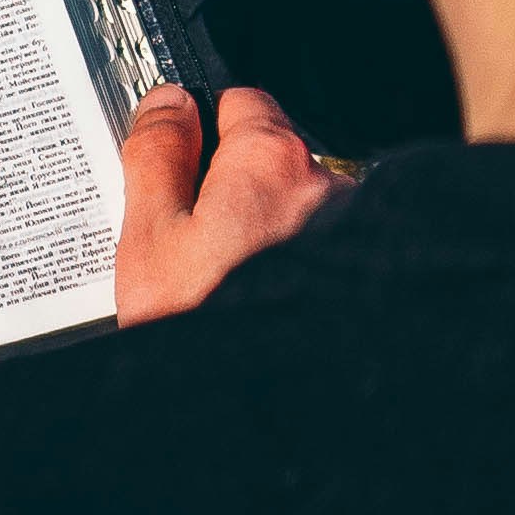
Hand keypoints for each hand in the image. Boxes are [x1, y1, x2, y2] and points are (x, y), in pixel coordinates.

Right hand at [116, 81, 355, 326]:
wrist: (264, 411)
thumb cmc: (210, 329)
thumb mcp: (151, 241)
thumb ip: (156, 158)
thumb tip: (167, 103)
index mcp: (272, 160)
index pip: (240, 104)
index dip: (201, 133)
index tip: (176, 166)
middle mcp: (328, 187)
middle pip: (271, 162)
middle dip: (232, 192)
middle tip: (189, 247)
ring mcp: (354, 235)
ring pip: (296, 214)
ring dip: (266, 236)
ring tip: (223, 291)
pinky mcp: (363, 278)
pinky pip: (319, 255)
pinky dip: (293, 270)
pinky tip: (260, 309)